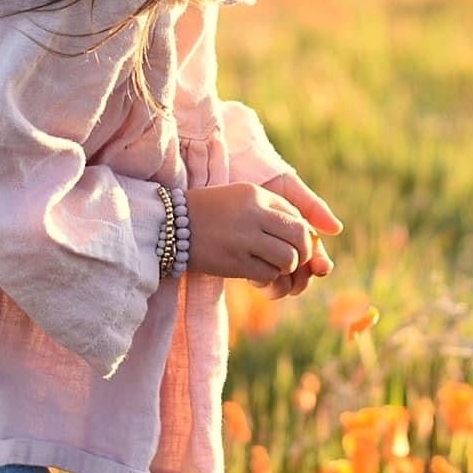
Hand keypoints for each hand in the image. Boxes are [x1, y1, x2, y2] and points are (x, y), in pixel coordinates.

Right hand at [184, 181, 317, 281]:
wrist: (169, 225)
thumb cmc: (206, 212)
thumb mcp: (239, 198)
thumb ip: (268, 210)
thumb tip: (302, 232)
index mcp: (257, 194)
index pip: (297, 214)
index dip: (302, 233)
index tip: (294, 243)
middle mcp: (255, 213)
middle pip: (299, 236)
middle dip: (303, 253)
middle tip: (293, 261)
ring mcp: (245, 237)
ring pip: (287, 258)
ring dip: (284, 267)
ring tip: (271, 266)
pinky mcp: (235, 261)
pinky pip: (267, 274)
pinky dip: (266, 278)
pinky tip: (254, 274)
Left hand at [247, 172, 340, 299]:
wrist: (229, 173)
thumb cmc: (262, 178)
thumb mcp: (288, 188)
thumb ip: (312, 206)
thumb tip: (337, 229)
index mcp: (297, 230)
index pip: (314, 254)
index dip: (319, 263)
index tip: (321, 268)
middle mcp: (284, 245)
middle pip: (301, 272)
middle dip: (303, 279)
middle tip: (299, 281)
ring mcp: (265, 254)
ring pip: (284, 281)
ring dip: (285, 284)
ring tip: (278, 279)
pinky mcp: (245, 258)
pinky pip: (260, 279)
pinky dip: (264, 283)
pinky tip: (259, 281)